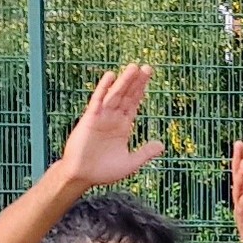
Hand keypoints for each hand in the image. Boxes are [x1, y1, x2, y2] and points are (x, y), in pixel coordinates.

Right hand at [54, 65, 167, 188]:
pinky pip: (98, 101)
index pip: (134, 103)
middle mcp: (113, 118)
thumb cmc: (103, 171)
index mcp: (123, 126)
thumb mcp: (130, 163)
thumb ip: (145, 153)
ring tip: (134, 67)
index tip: (148, 77)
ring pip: (115, 95)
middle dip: (136, 82)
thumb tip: (162, 145)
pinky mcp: (90, 118)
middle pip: (127, 95)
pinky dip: (104, 88)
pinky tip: (111, 76)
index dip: (141, 90)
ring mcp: (102, 117)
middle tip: (147, 67)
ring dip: (124, 81)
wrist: (81, 176)